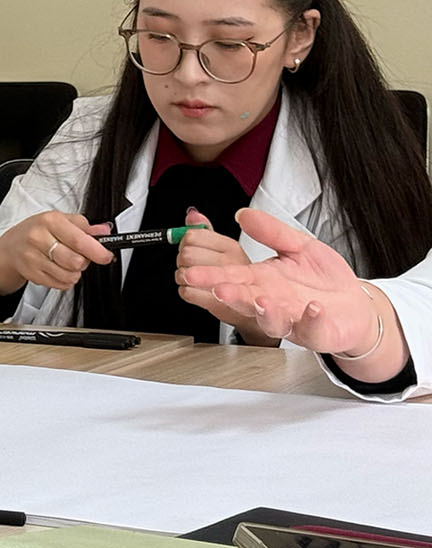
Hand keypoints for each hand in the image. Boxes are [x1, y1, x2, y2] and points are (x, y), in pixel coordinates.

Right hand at [0, 211, 115, 294]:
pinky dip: (65, 279)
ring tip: (67, 262)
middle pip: (76, 261)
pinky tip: (58, 269)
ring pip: (70, 275)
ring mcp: (33, 258)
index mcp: (49, 221)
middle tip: (79, 255)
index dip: (96, 250)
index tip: (106, 255)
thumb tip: (103, 231)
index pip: (78, 239)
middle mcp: (38, 238)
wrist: (10, 247)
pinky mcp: (32, 274)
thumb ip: (84, 226)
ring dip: (75, 272)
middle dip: (84, 261)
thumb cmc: (38, 231)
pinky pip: (62, 284)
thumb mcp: (60, 221)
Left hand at [174, 208, 268, 338]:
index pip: (193, 236)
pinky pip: (187, 293)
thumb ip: (208, 231)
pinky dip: (186, 292)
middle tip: (190, 265)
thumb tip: (192, 215)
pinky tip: (195, 292)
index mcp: (233, 248)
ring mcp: (228, 286)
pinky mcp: (221, 306)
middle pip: (187, 254)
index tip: (190, 247)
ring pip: (186, 274)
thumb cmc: (248, 279)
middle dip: (181, 259)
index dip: (185, 241)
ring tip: (191, 280)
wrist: (270, 311)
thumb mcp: (230, 249)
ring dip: (182, 277)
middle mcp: (231, 264)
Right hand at [177, 209, 392, 364]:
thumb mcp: (299, 245)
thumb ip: (272, 231)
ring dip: (265, 312)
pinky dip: (312, 320)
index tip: (193, 272)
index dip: (211, 276)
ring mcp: (294, 320)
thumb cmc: (324, 279)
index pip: (232, 277)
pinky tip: (313, 308)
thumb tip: (243, 214)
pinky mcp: (318, 333)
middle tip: (218, 289)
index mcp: (264, 280)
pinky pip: (313, 330)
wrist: (355, 306)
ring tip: (261, 300)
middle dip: (231, 296)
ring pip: (273, 320)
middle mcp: (274, 302)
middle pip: (246, 300)